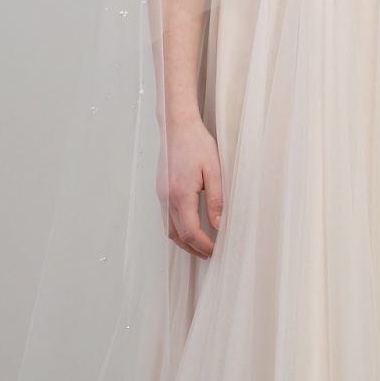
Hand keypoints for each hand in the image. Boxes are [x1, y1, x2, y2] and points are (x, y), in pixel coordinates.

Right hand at [158, 110, 223, 257]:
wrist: (176, 126)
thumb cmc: (196, 143)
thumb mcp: (214, 171)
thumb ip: (216, 200)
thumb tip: (218, 225)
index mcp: (181, 194)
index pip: (190, 231)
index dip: (203, 245)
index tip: (216, 249)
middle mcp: (167, 198)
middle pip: (176, 235)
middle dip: (193, 249)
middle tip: (210, 254)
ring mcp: (161, 195)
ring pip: (168, 229)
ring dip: (183, 241)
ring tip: (200, 246)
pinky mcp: (160, 190)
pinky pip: (166, 217)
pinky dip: (177, 229)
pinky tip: (188, 228)